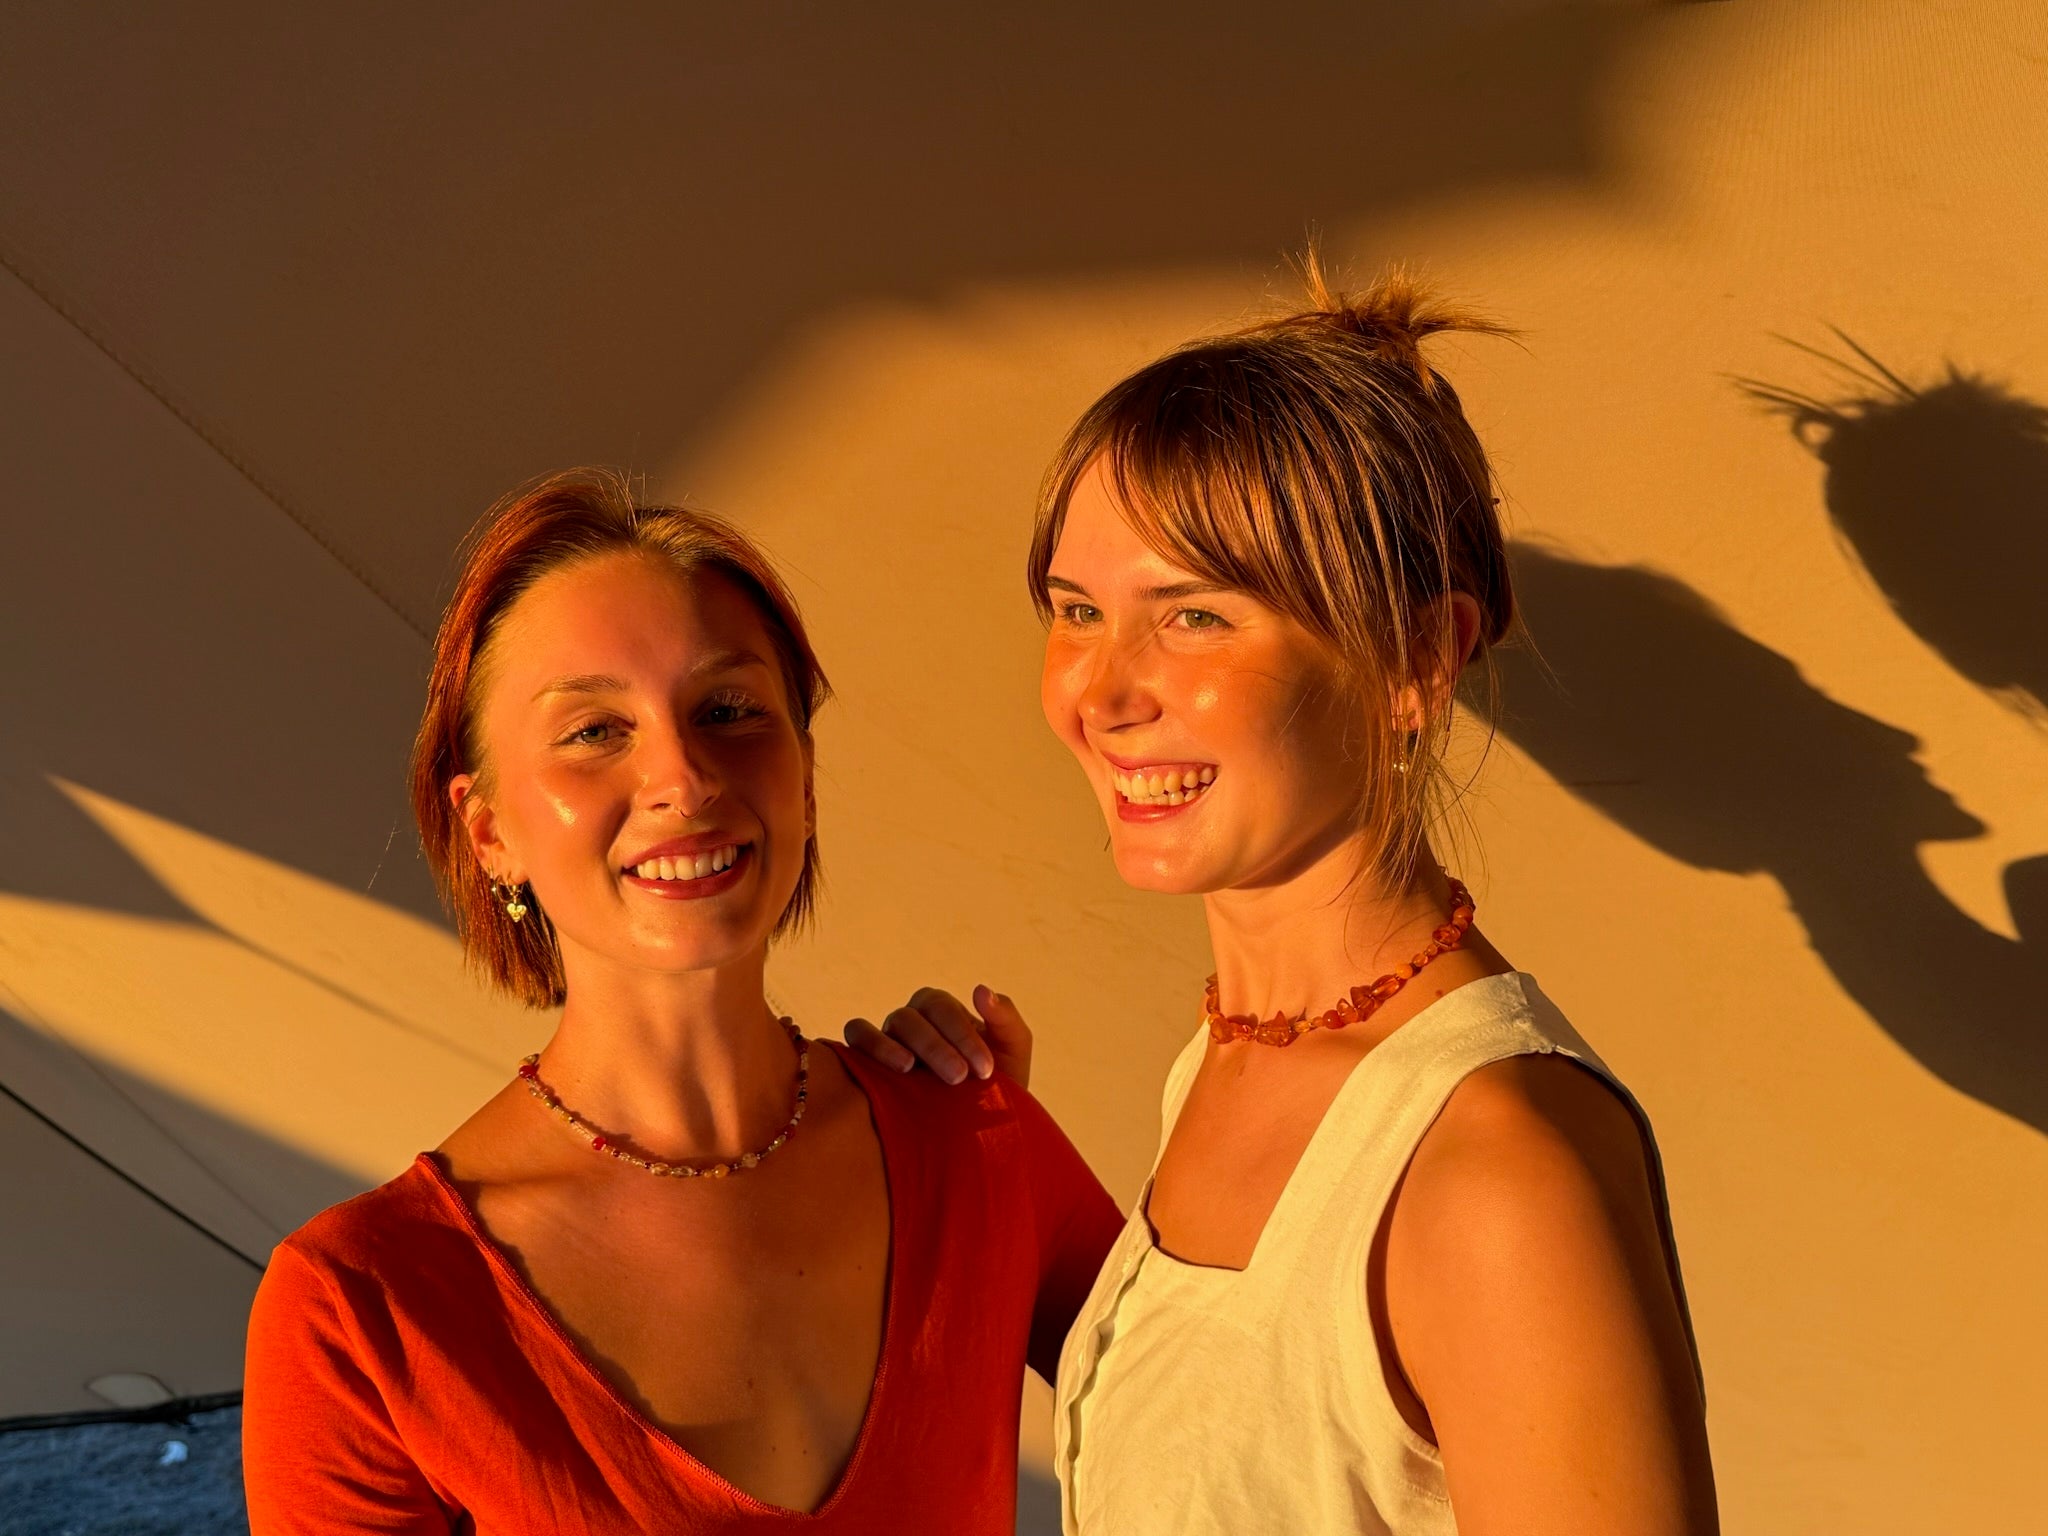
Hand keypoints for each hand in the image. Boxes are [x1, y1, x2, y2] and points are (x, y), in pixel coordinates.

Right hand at [843, 984, 1034, 1088]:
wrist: (978, 1131)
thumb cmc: (997, 1086)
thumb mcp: (1012, 1053)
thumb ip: (1005, 1019)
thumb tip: (981, 990)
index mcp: (943, 1012)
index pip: (942, 1007)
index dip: (962, 1034)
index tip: (984, 1069)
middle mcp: (913, 1020)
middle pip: (914, 1015)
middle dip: (937, 1045)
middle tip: (958, 1077)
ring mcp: (889, 1039)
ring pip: (890, 1025)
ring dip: (901, 1044)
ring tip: (912, 1069)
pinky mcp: (868, 1062)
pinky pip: (857, 1036)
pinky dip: (870, 1044)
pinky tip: (893, 1068)